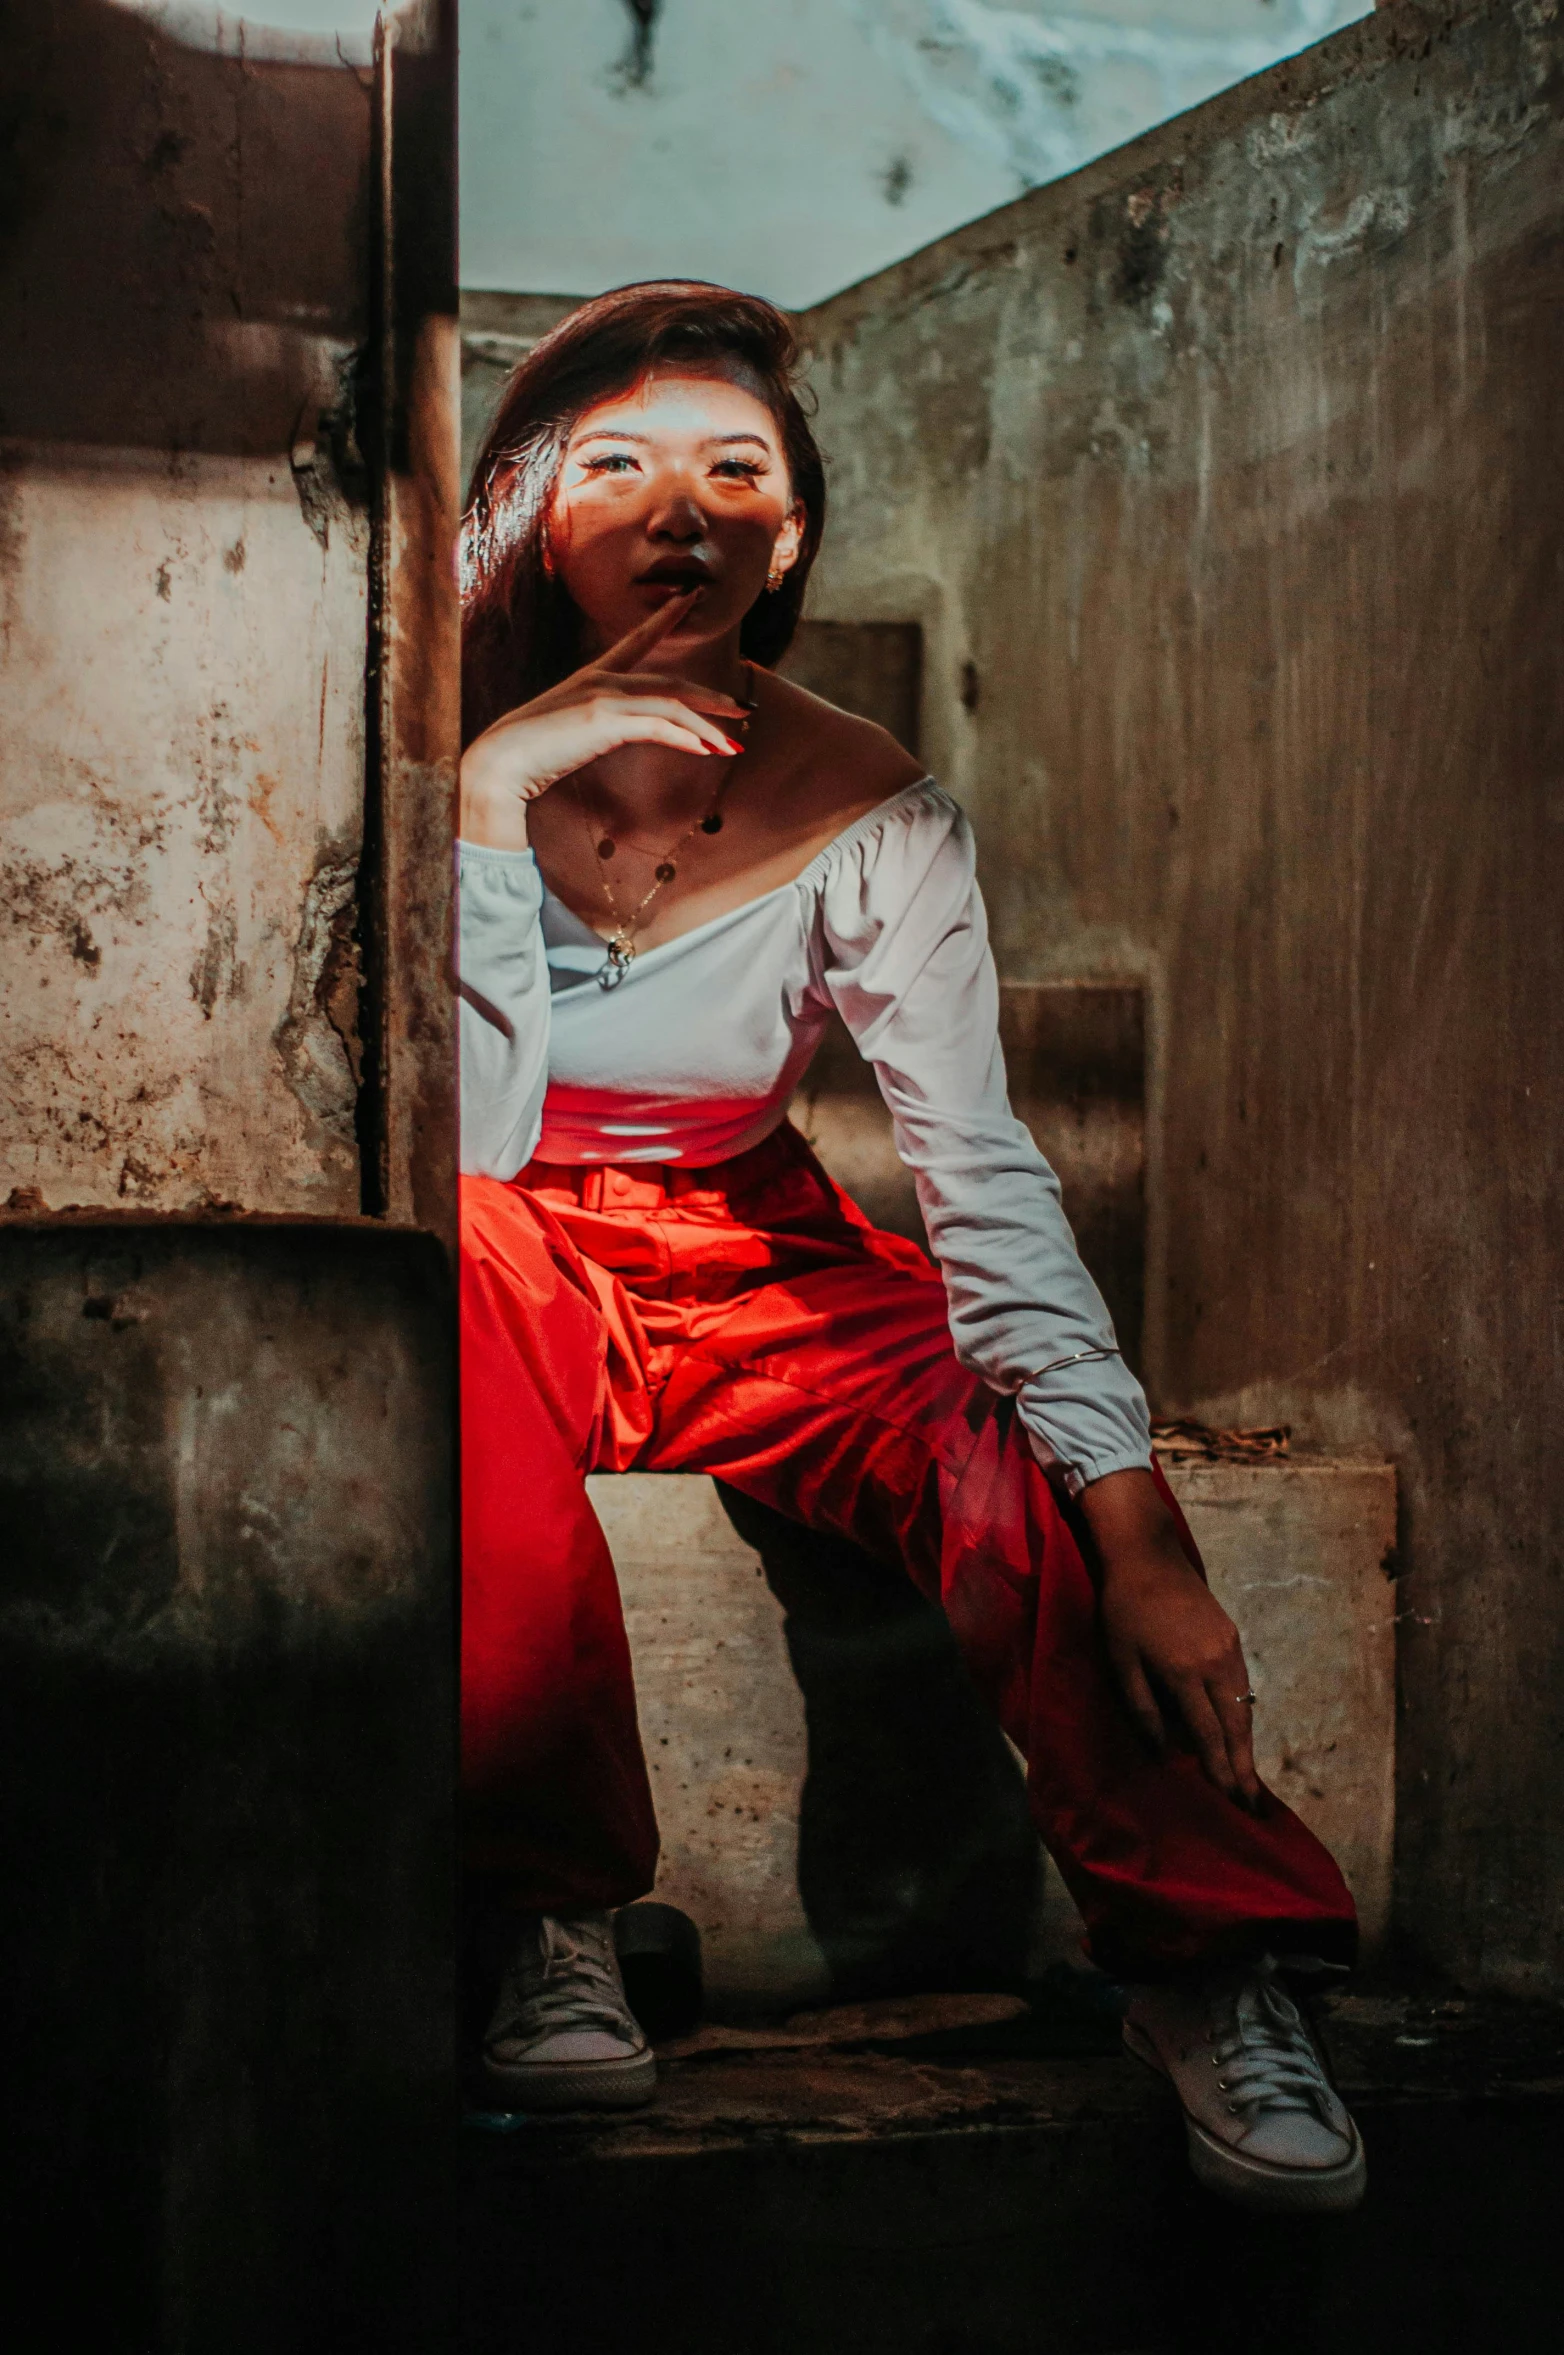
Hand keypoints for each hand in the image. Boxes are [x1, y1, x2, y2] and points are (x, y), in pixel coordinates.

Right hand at [459, 591, 751, 849]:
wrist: (500, 763)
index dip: (665, 617)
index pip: (637, 640)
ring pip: (671, 703)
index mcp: (593, 678)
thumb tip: (618, 733)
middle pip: (669, 681)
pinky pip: (658, 723)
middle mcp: (602, 679)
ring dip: (707, 726)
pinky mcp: (604, 719)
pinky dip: (686, 736)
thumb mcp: (571, 735)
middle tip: (744, 708)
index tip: (689, 597)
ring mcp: (603, 696)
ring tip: (734, 743)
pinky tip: (707, 749)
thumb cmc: (530, 754)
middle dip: (711, 697)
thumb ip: (599, 728)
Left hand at [1077, 1468, 1261, 1808]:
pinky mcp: (1232, 1636)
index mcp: (1184, 1673)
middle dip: (1244, 1767)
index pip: (1208, 1734)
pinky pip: (1243, 1684)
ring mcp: (1229, 1648)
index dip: (1220, 1770)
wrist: (1147, 1555)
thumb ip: (1142, 1708)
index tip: (1230, 1801)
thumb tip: (1161, 1752)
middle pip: (1236, 1726)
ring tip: (1248, 1776)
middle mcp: (1216, 1663)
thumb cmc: (1123, 1609)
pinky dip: (1243, 1714)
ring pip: (1245, 1706)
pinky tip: (1239, 1731)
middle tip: (1252, 1804)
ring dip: (1247, 1744)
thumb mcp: (1120, 1661)